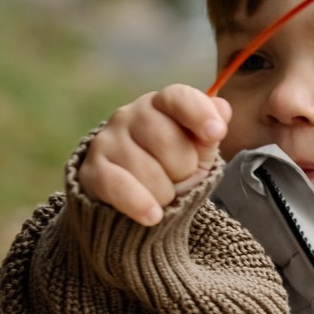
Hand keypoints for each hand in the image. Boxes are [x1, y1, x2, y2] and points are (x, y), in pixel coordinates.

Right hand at [77, 86, 230, 225]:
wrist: (133, 199)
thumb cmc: (171, 168)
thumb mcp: (197, 150)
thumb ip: (209, 130)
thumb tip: (222, 110)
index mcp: (160, 104)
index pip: (178, 98)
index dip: (199, 113)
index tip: (216, 133)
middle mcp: (129, 115)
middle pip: (167, 140)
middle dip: (183, 168)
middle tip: (179, 177)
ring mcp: (107, 141)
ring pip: (147, 171)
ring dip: (165, 193)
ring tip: (162, 193)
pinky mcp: (92, 170)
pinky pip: (120, 187)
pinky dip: (140, 204)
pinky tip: (153, 216)